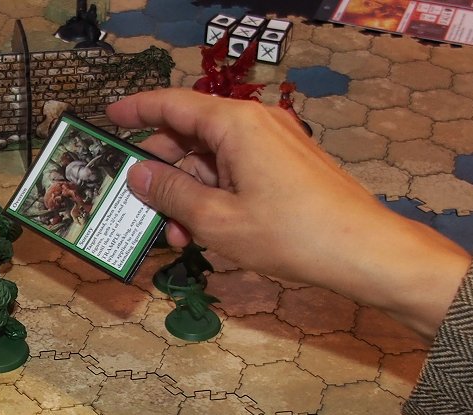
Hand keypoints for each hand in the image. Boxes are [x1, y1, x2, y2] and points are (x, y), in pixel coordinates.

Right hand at [106, 88, 470, 338]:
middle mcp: (255, 124)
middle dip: (161, 170)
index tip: (109, 118)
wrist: (363, 251)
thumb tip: (139, 175)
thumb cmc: (290, 234)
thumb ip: (171, 193)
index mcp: (235, 124)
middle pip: (191, 135)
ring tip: (176, 234)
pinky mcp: (287, 166)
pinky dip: (214, 195)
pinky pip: (237, 171)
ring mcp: (275, 144)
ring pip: (213, 159)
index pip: (173, 105)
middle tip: (136, 202)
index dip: (136, 110)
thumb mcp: (216, 219)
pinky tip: (205, 230)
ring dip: (188, 193)